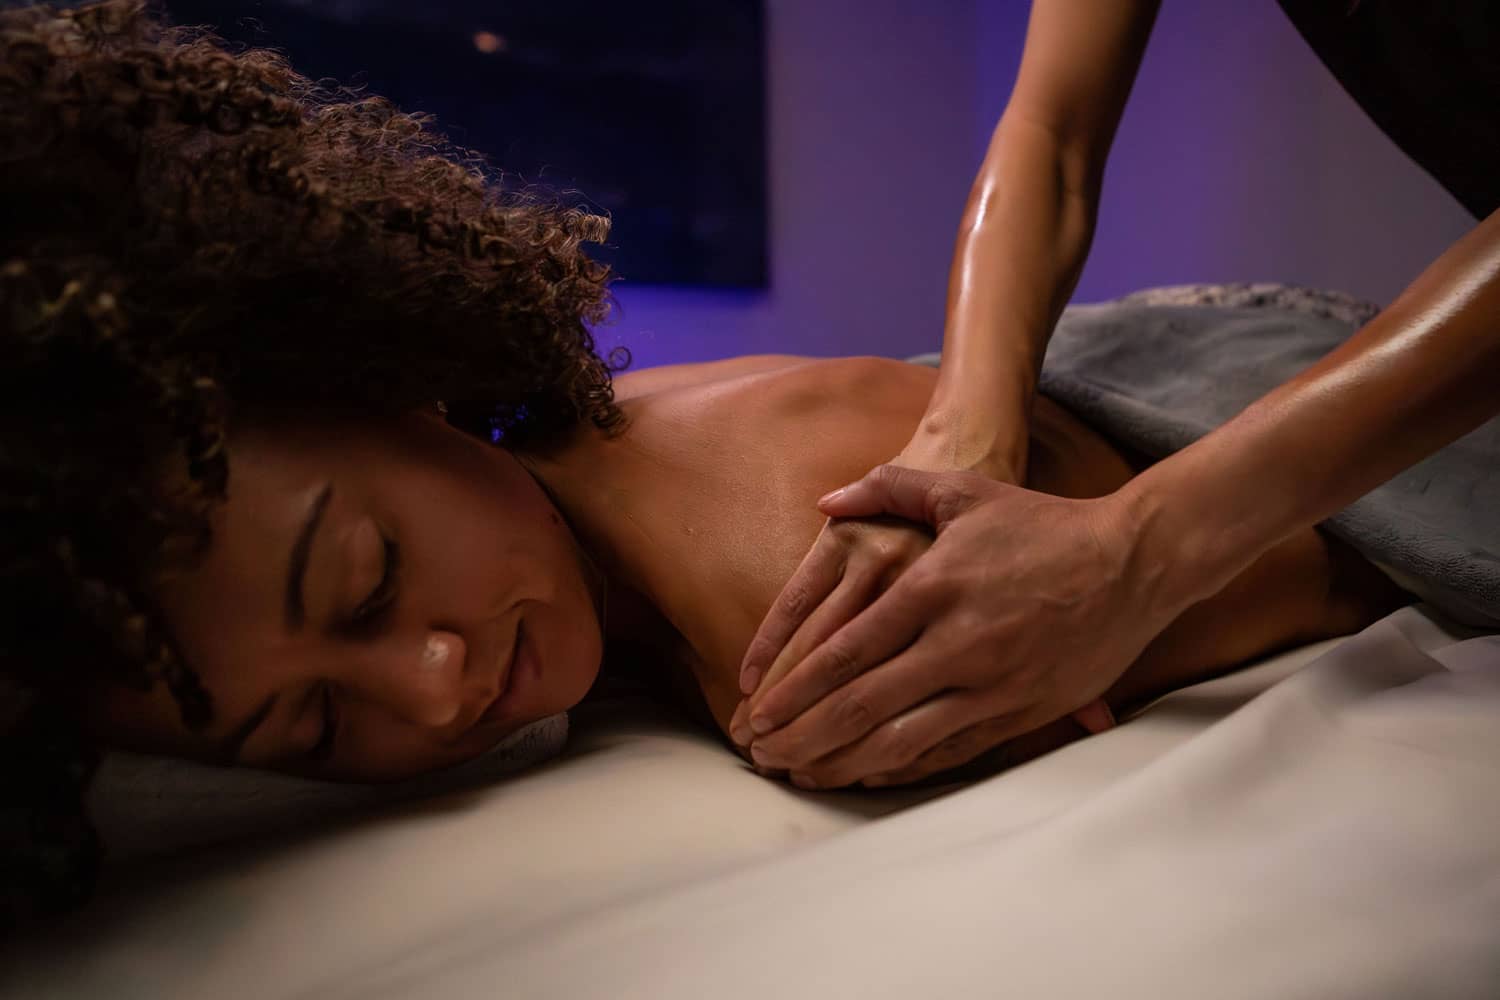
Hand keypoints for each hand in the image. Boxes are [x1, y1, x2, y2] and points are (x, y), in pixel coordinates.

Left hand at [734, 464, 1157, 788]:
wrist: (1133, 562)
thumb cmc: (1042, 524)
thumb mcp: (964, 490)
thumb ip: (890, 486)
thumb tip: (828, 501)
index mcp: (934, 588)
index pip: (848, 651)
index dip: (796, 689)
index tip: (757, 711)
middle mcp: (957, 643)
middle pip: (862, 705)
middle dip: (802, 735)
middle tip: (760, 753)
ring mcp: (991, 684)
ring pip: (902, 740)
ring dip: (842, 762)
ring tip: (800, 774)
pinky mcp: (1020, 712)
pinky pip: (950, 752)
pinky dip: (901, 769)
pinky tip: (865, 777)